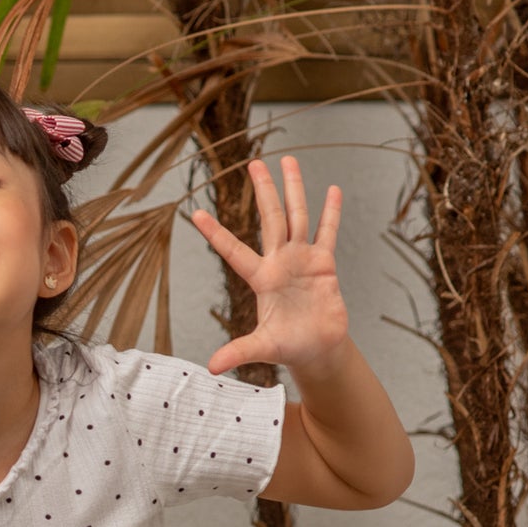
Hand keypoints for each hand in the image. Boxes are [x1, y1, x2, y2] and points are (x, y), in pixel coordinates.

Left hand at [189, 157, 348, 378]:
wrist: (317, 349)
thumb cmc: (288, 347)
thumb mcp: (262, 348)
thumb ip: (239, 351)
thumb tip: (212, 367)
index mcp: (260, 279)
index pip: (233, 251)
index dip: (216, 233)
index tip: (195, 214)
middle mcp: (279, 262)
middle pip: (270, 219)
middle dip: (263, 192)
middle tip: (254, 163)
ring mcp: (301, 259)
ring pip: (297, 217)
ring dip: (293, 189)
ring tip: (289, 160)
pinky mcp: (324, 264)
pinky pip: (327, 232)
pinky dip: (331, 212)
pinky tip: (332, 189)